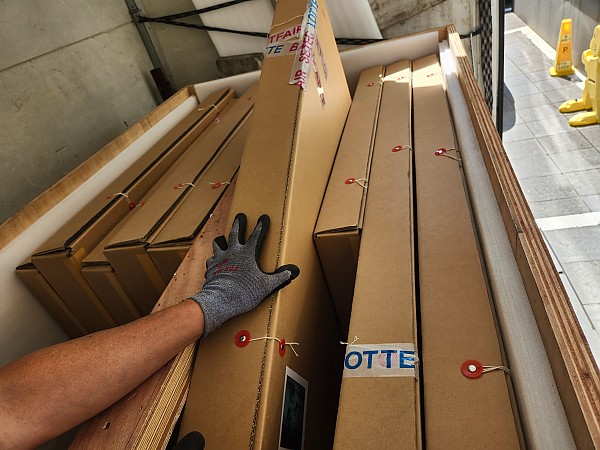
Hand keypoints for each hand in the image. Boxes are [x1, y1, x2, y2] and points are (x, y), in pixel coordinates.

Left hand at [190, 213, 299, 335]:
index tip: (263, 217)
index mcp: (247, 253)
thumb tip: (293, 271)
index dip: (261, 226)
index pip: (256, 236)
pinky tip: (214, 263)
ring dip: (220, 241)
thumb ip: (280, 277)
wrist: (221, 299)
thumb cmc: (245, 291)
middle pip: (234, 233)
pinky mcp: (211, 268)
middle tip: (239, 216)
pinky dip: (213, 261)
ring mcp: (220, 258)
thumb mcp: (267, 285)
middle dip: (238, 224)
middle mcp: (232, 252)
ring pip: (218, 244)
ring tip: (220, 239)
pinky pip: (211, 260)